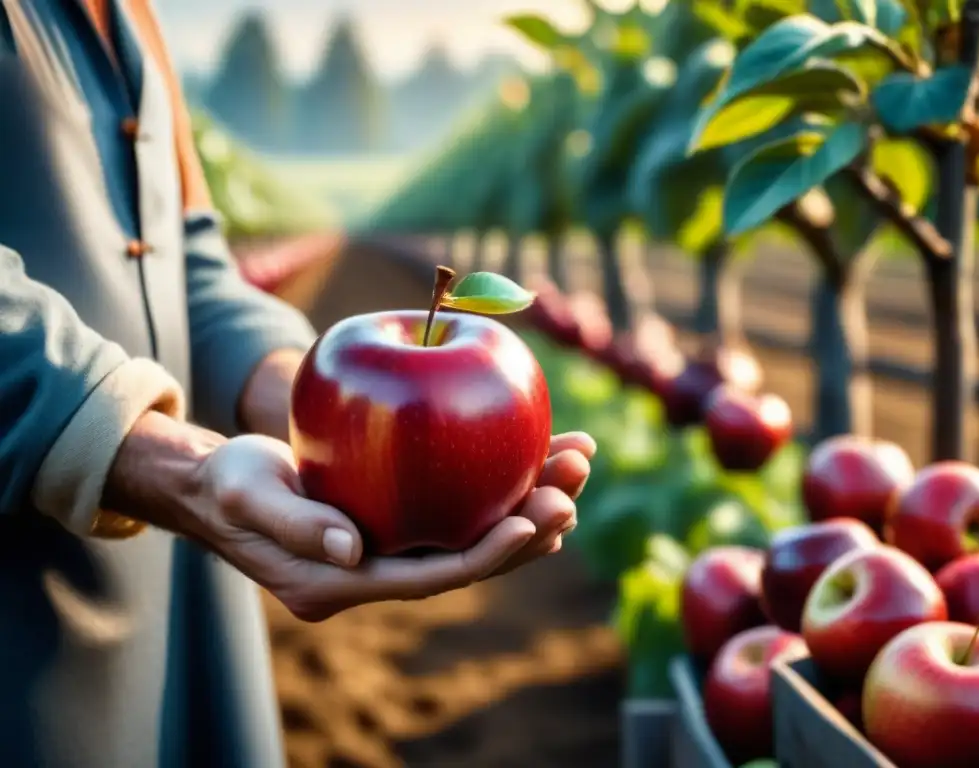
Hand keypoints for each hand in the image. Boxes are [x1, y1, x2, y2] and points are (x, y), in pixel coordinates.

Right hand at [187, 431, 593, 621]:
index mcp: (344, 582)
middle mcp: (380, 571)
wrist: (220, 486)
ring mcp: (393, 547)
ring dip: (529, 498)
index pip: (430, 576)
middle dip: (528, 526)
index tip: (533, 522)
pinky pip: (460, 505)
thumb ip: (292, 524)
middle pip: (468, 557)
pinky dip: (500, 480)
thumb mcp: (244, 496)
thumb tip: (351, 549)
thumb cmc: (227, 486)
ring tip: (576, 460)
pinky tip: (536, 449)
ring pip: (474, 530)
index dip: (485, 555)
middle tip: (574, 486)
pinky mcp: (402, 518)